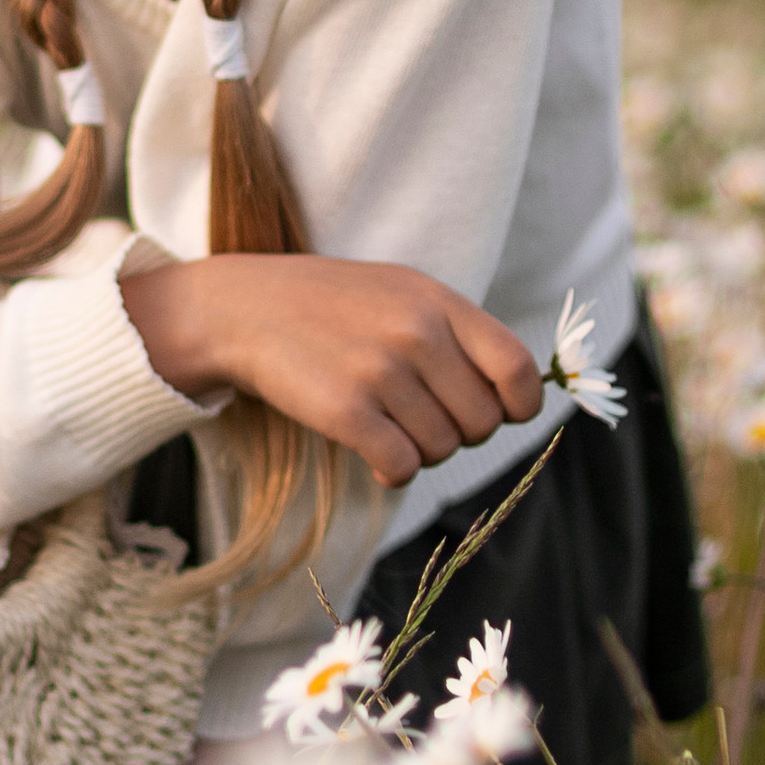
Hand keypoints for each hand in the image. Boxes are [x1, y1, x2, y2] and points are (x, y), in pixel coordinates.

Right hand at [122, 254, 543, 490]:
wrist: (244, 310)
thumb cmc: (332, 308)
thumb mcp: (402, 293)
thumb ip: (458, 332)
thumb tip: (517, 393)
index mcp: (438, 302)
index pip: (518, 369)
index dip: (520, 405)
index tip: (502, 414)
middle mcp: (416, 334)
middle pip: (481, 422)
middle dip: (460, 433)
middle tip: (424, 419)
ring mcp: (380, 372)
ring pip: (441, 449)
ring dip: (421, 451)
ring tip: (389, 426)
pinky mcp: (345, 411)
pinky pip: (402, 468)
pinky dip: (393, 472)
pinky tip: (374, 453)